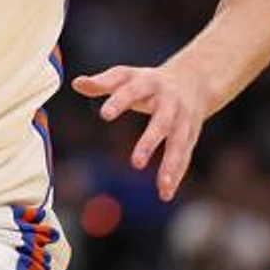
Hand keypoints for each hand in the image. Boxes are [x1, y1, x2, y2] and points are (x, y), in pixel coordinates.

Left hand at [71, 65, 208, 201]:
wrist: (193, 81)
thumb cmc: (148, 81)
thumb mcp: (126, 76)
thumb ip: (102, 82)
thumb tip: (76, 83)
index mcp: (149, 83)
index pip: (132, 91)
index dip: (118, 101)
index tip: (104, 114)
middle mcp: (170, 102)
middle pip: (162, 122)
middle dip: (150, 143)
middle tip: (136, 163)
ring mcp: (183, 120)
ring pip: (179, 143)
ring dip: (171, 166)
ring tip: (162, 187)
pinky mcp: (190, 135)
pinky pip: (184, 156)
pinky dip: (177, 175)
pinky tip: (166, 193)